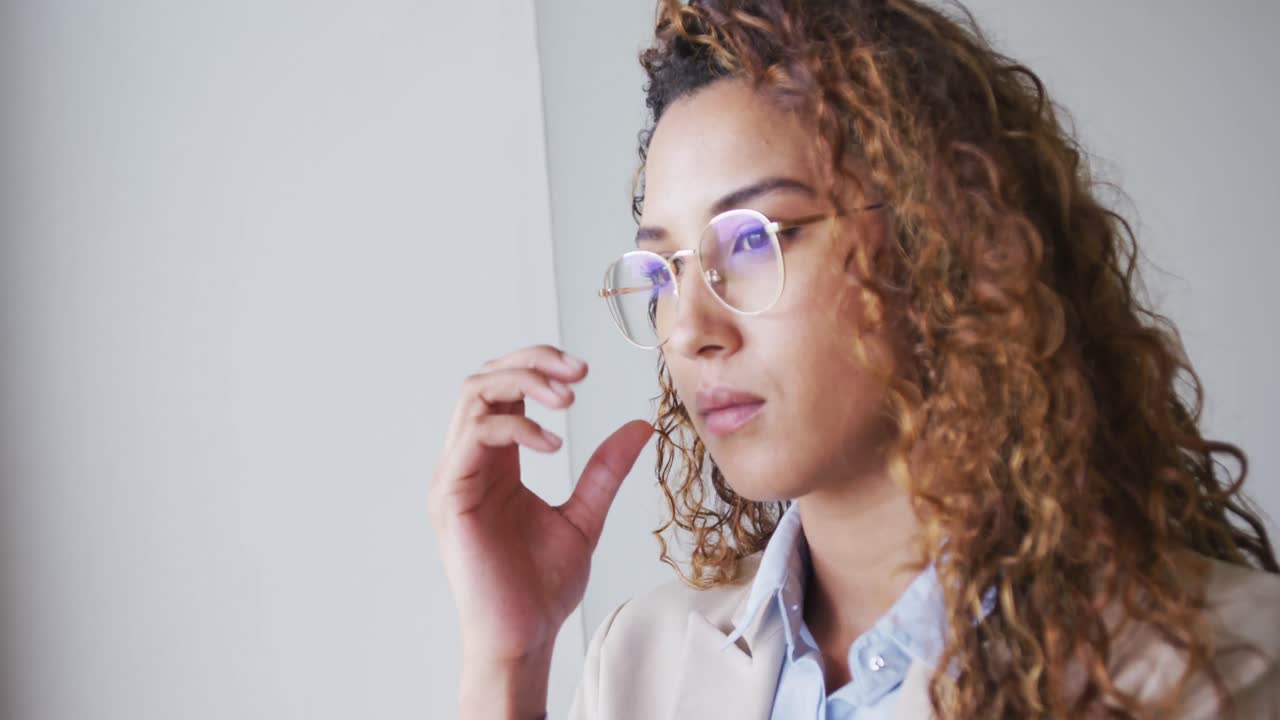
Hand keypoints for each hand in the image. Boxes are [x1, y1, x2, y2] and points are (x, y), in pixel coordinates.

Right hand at [429, 344, 653, 662]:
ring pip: (473, 395)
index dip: (538, 366)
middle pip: (483, 379)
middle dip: (531, 362)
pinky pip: (475, 436)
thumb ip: (604, 471)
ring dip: (523, 383)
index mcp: (493, 462)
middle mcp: (467, 462)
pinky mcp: (451, 496)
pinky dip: (517, 426)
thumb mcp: (584, 515)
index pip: (502, 390)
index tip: (582, 370)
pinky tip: (554, 443)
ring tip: (567, 398)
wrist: (524, 638)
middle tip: (577, 371)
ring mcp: (454, 477)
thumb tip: (638, 428)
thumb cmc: (541, 588)